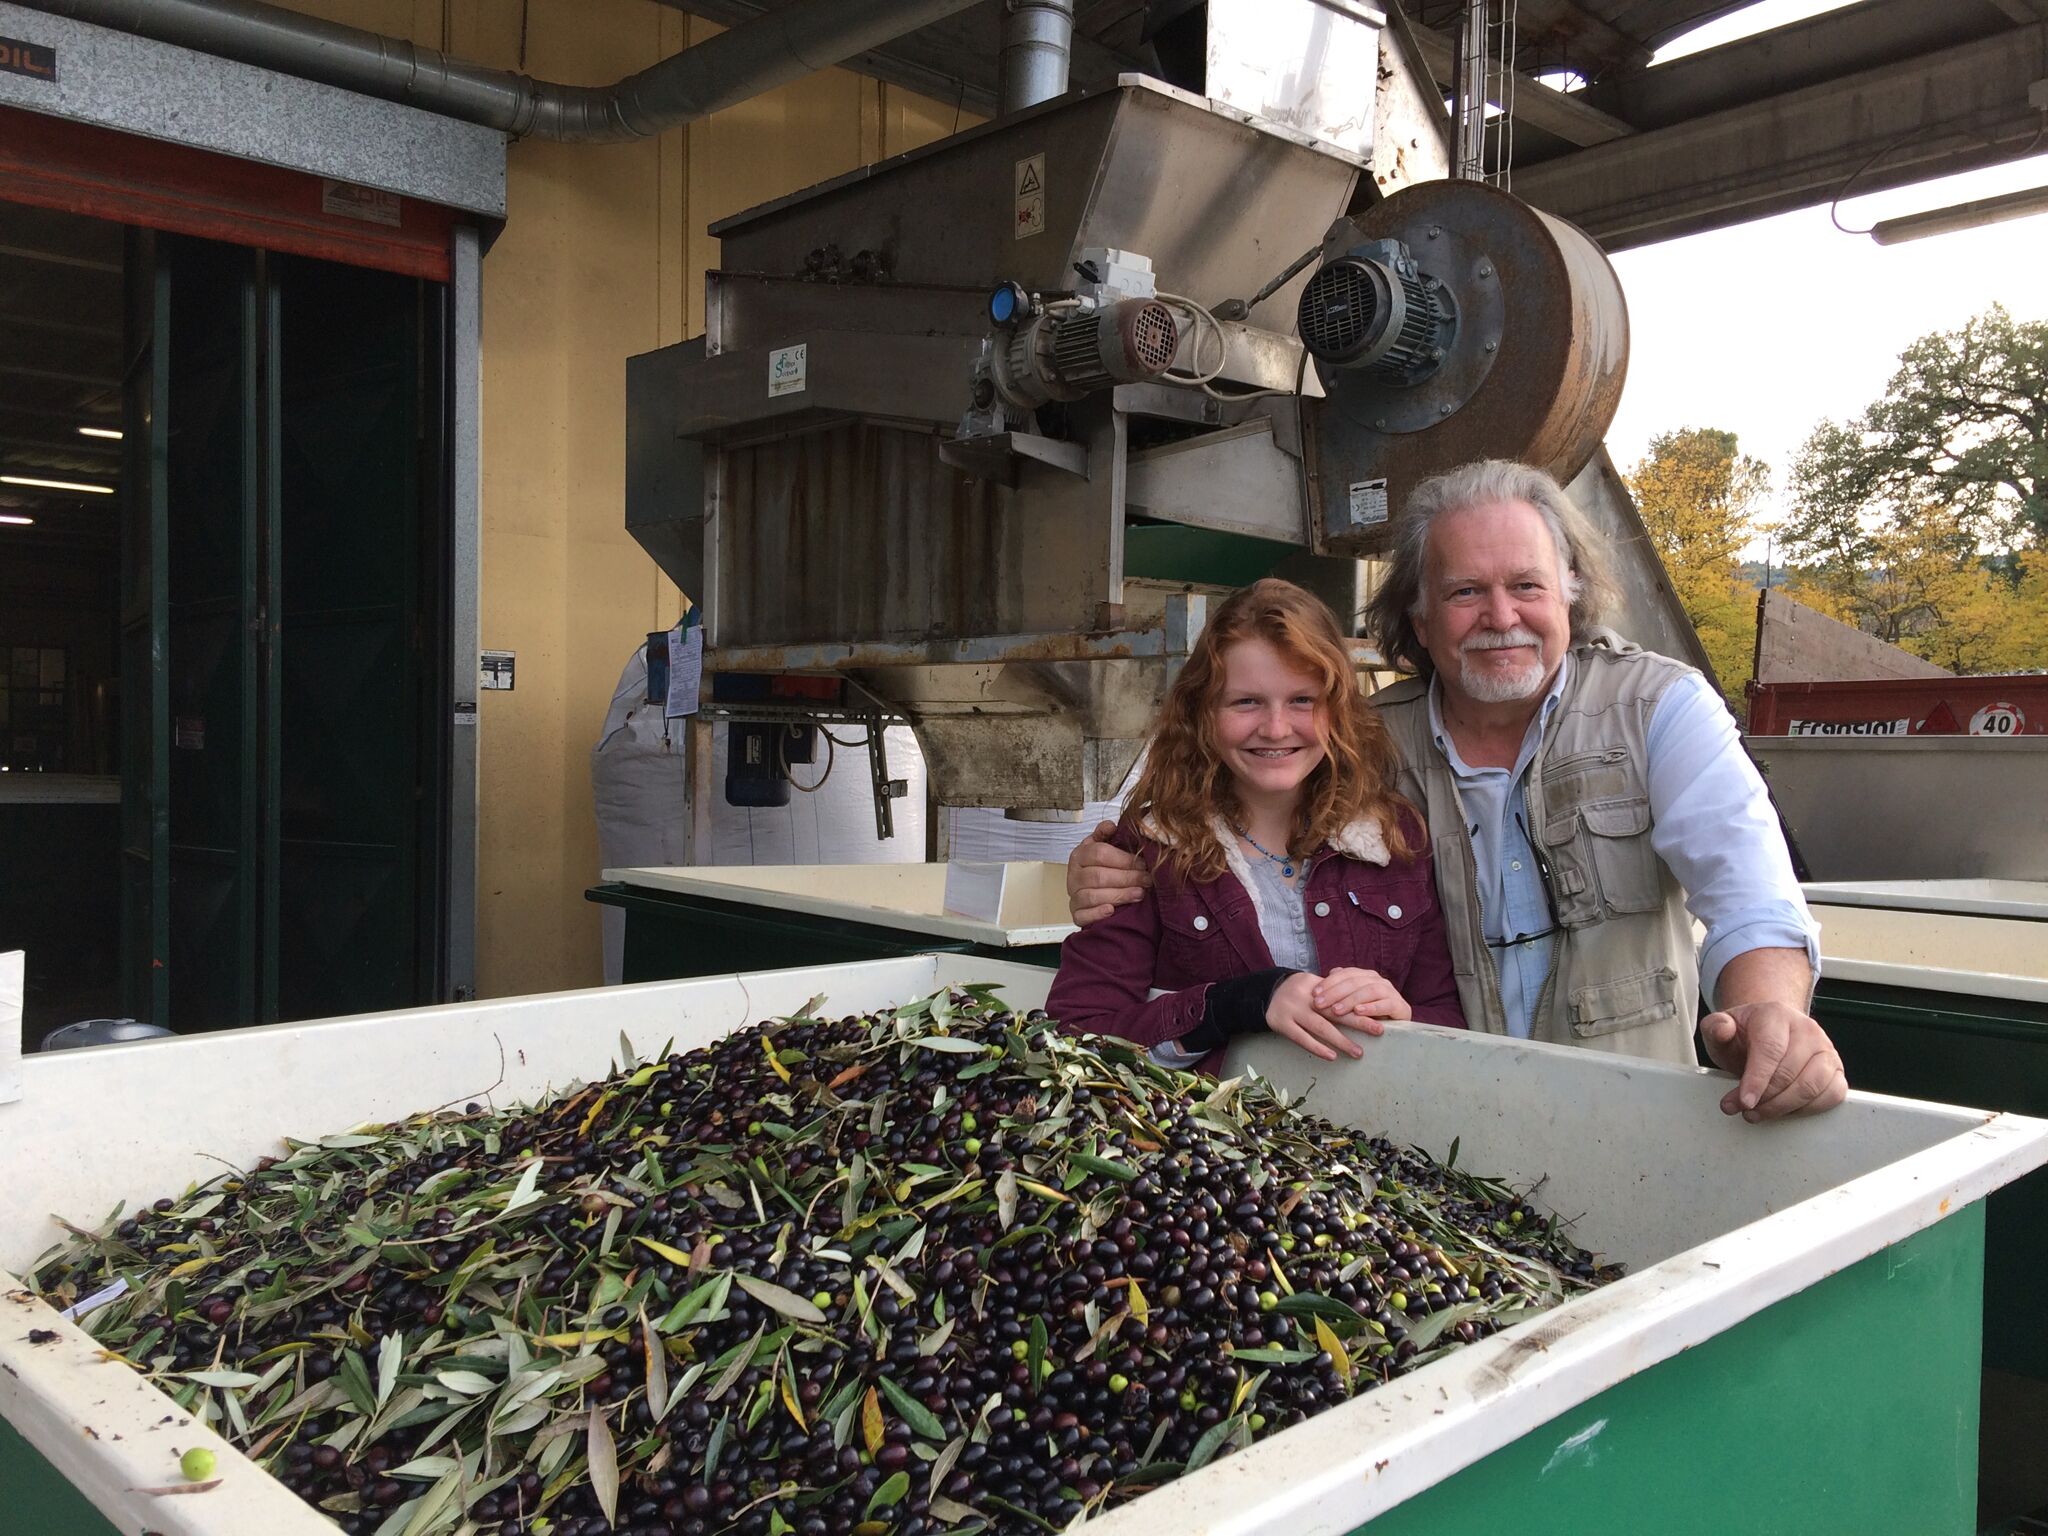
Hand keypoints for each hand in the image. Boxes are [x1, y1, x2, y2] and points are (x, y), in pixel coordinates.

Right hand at [1066, 821, 1148, 924]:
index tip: (1143, 863)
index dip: (1123, 859)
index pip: (1099, 854)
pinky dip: (1097, 914)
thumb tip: (1111, 825)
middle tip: (1147, 880)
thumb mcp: (1103, 846)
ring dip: (1118, 895)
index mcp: (1080, 855)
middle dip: (1126, 878)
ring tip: (1139, 894)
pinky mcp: (1076, 915)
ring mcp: (1073, 896)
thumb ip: (1106, 834)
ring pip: (1092, 896)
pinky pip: (1082, 916)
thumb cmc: (1102, 867)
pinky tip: (1111, 911)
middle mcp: (1073, 876)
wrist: (1092, 890)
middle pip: (1098, 876)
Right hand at [1266, 972, 1384, 1060]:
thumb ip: (1334, 992)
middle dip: (1358, 1021)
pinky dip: (1317, 1047)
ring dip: (1341, 1040)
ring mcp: (1291, 1010)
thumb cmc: (1297, 992)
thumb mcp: (1313, 985)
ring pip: (1320, 1027)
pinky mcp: (1280, 1023)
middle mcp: (1304, 997)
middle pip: (1335, 1010)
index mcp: (1315, 986)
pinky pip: (1301, 1038)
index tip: (1380, 1015)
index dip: (1360, 1006)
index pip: (1341, 996)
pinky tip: (1332, 1056)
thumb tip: (1363, 1002)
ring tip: (1358, 1052)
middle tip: (1379, 1030)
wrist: (1264, 992)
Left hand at [1311, 968, 1411, 1024]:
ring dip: (1351, 1000)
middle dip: (1335, 992)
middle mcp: (1380, 981)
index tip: (1314, 994)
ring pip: (1370, 990)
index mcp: (1367, 976)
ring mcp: (1391, 992)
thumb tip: (1331, 972)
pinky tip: (1359, 1012)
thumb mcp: (1352, 1002)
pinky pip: (1386, 1004)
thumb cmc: (1369, 1015)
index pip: (1346, 973)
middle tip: (1319, 1004)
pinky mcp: (1401, 1007)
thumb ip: (1342, 988)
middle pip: (1355, 981)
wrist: (1396, 1028)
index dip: (1329, 982)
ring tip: (1336, 1010)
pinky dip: (1372, 1007)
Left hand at [1700, 1001, 1847, 1121]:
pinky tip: (1785, 1110)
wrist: (1770, 1034)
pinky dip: (1808, 1109)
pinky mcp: (1837, 1071)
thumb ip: (1715, 1027)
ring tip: (1759, 1112)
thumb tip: (1723, 1030)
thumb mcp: (1721, 1028)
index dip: (1757, 1079)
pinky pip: (1831, 1095)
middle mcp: (1807, 1030)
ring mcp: (1826, 1050)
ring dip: (1783, 1106)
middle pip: (1790, 1072)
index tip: (1745, 1101)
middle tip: (1744, 1109)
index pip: (1770, 1049)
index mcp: (1776, 1015)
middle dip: (1765, 1098)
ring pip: (1812, 1086)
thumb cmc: (1746, 1036)